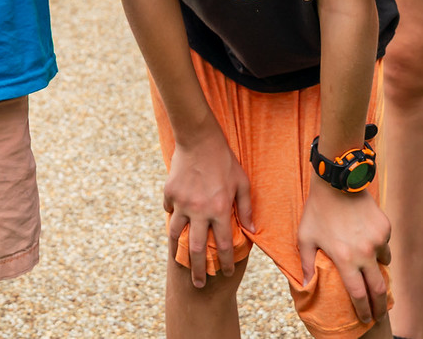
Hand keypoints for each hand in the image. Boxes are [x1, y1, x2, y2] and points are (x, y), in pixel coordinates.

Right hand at [164, 130, 251, 287]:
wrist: (198, 138)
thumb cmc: (224, 159)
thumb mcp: (242, 182)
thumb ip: (246, 208)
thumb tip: (252, 230)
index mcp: (220, 210)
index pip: (224, 245)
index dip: (226, 263)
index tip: (227, 273)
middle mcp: (200, 211)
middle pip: (197, 249)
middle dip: (199, 270)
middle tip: (199, 285)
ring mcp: (182, 203)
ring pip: (177, 234)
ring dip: (178, 251)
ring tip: (180, 262)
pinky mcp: (169, 193)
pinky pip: (169, 211)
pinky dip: (173, 217)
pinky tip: (175, 221)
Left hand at [298, 176, 391, 326]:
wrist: (337, 180)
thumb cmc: (317, 210)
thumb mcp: (305, 237)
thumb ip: (306, 263)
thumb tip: (306, 285)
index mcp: (345, 258)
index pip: (358, 295)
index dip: (363, 311)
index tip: (366, 319)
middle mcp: (365, 253)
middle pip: (379, 290)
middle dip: (381, 306)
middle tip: (380, 314)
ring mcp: (378, 240)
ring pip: (384, 264)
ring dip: (377, 269)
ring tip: (367, 264)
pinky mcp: (385, 227)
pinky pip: (385, 244)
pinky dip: (378, 247)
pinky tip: (365, 237)